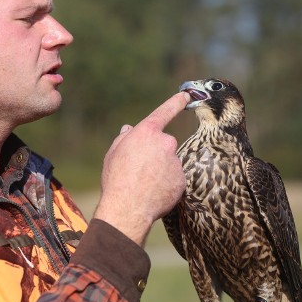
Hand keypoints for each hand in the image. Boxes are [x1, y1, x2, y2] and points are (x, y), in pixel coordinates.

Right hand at [93, 92, 189, 245]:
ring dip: (160, 170)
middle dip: (154, 154)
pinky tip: (154, 193)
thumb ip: (124, 138)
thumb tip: (129, 129)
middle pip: (163, 144)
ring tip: (144, 184)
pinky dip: (167, 185)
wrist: (128, 207)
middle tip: (139, 170)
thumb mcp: (114, 153)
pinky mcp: (182, 179)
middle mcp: (166, 142)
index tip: (187, 95)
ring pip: (169, 163)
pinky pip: (175, 179)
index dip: (176, 102)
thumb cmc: (117, 179)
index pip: (165, 112)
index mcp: (147, 132)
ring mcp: (176, 161)